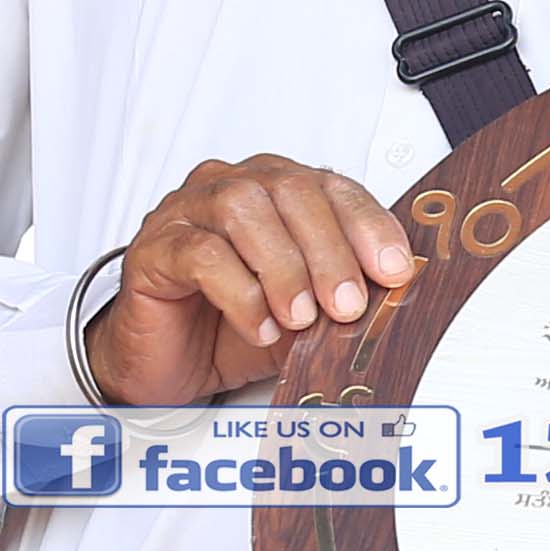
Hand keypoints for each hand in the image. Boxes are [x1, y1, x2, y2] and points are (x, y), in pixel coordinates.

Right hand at [93, 154, 414, 407]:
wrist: (169, 364)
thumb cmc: (233, 327)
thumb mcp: (304, 313)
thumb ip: (339, 296)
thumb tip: (390, 298)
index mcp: (276, 190)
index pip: (331, 186)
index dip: (368, 225)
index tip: (394, 269)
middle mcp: (231, 187)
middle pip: (289, 190)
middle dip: (329, 250)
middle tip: (347, 305)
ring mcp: (187, 211)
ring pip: (242, 208)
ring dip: (282, 266)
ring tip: (300, 318)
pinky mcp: (154, 248)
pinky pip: (200, 253)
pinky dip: (239, 292)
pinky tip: (258, 326)